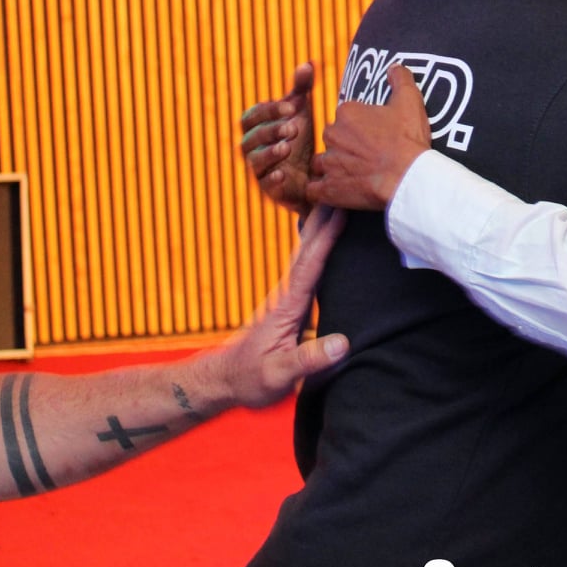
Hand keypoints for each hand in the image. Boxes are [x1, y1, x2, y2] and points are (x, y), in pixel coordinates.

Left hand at [218, 204, 349, 407]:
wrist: (223, 380)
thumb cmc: (250, 380)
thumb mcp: (279, 376)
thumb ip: (308, 360)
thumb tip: (343, 344)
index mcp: (288, 307)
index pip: (311, 265)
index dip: (326, 237)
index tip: (341, 209)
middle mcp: (287, 296)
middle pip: (307, 249)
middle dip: (323, 218)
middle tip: (337, 186)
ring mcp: (286, 299)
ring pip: (306, 255)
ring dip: (319, 228)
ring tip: (334, 203)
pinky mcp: (287, 306)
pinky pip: (306, 268)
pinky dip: (315, 248)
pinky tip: (321, 241)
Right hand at [239, 63, 316, 214]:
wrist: (312, 173)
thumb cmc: (300, 137)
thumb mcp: (301, 112)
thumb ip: (301, 89)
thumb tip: (309, 63)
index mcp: (256, 127)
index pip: (253, 115)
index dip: (269, 110)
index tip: (292, 106)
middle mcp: (252, 148)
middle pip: (250, 138)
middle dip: (270, 131)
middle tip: (293, 127)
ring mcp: (259, 170)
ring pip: (255, 162)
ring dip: (270, 153)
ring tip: (288, 147)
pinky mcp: (269, 190)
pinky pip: (264, 186)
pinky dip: (271, 180)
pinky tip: (283, 174)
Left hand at [307, 62, 431, 210]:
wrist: (407, 176)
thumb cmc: (408, 140)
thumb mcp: (410, 101)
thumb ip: (400, 79)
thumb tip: (393, 66)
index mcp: (347, 113)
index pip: (346, 117)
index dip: (360, 127)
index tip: (375, 137)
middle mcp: (332, 134)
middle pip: (333, 138)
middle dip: (345, 146)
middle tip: (367, 157)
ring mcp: (328, 163)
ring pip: (323, 163)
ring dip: (334, 169)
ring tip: (355, 177)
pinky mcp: (328, 189)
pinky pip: (314, 190)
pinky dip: (322, 191)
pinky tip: (337, 192)